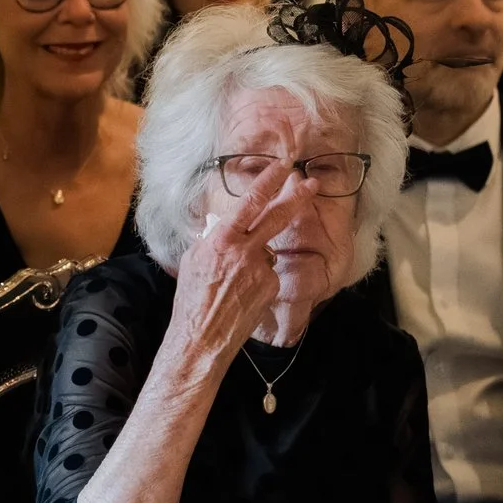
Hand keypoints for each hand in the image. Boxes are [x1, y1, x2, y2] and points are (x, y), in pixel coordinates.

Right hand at [167, 158, 309, 363]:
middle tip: (311, 184)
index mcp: (221, 239)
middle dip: (296, 198)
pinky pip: (268, 273)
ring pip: (267, 250)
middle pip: (276, 216)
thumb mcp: (194, 259)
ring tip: (234, 281)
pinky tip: (242, 294)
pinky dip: (257, 279)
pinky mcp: (270, 286)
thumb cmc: (191, 298)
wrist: (201, 335)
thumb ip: (211, 238)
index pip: (250, 202)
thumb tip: (220, 223)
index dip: (268, 181)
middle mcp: (244, 250)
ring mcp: (261, 269)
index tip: (282, 166)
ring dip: (257, 256)